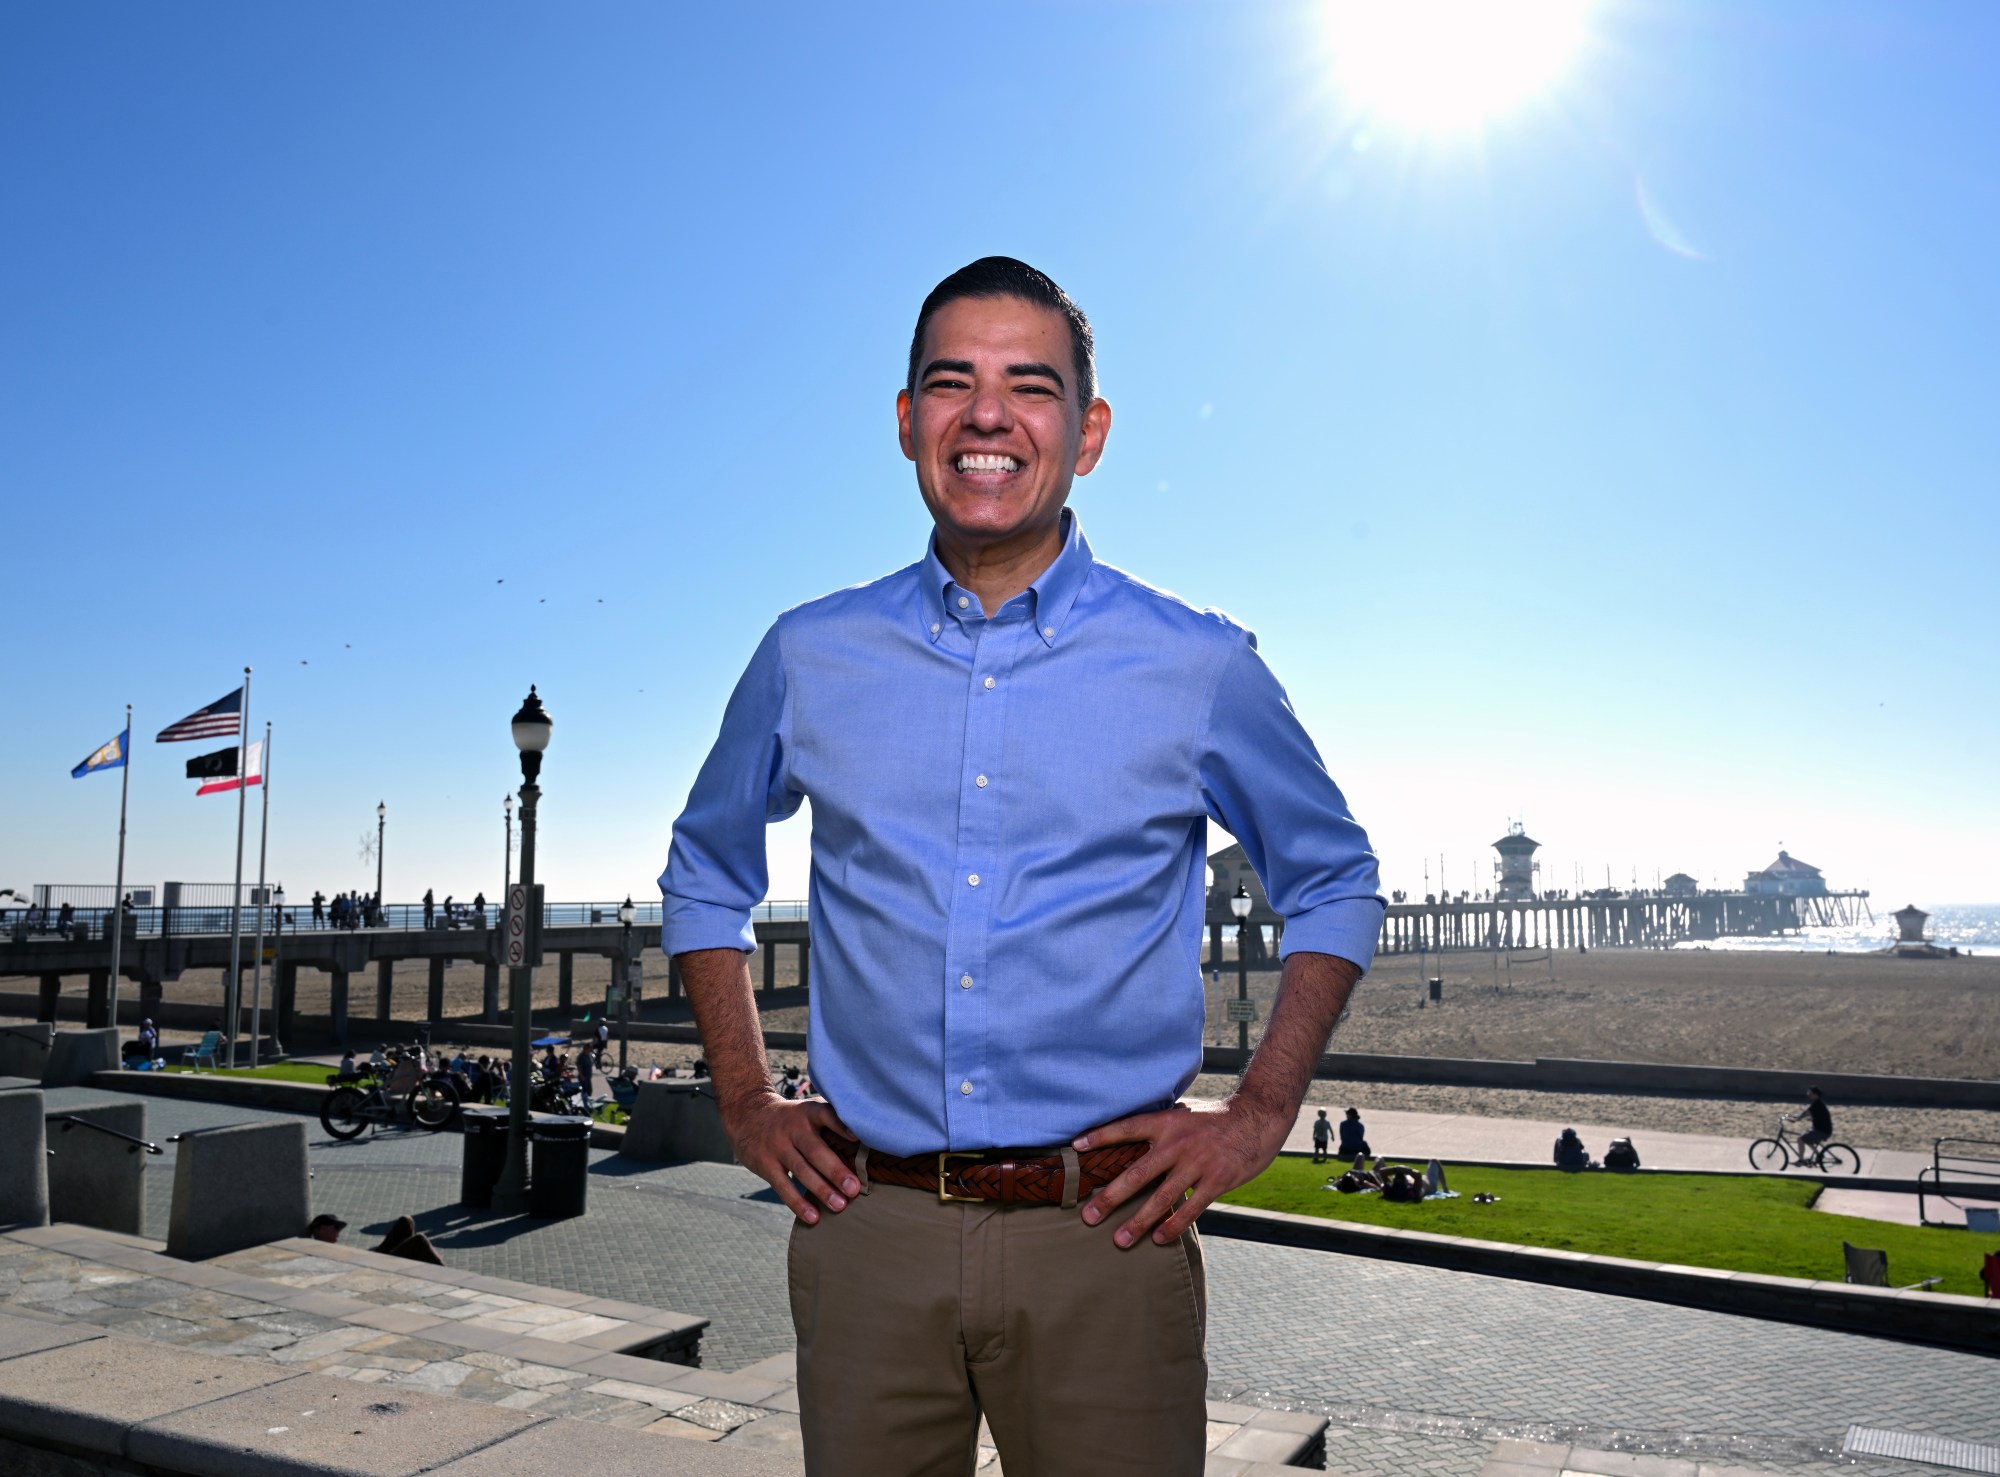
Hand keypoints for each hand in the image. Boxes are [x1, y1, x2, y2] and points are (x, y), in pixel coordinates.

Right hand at [720, 1090, 861, 1224]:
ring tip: (840, 1206)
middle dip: (836, 1171)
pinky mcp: (765, 1165)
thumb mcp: (807, 1110)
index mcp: (808, 1113)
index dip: (841, 1125)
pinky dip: (798, 1203)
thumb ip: (832, 1121)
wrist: (747, 1114)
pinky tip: (813, 1217)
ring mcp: (778, 1147)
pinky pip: (783, 1186)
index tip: (857, 1138)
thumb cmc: (791, 1118)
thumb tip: (866, 1142)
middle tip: (854, 1189)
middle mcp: (793, 1128)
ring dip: (821, 1190)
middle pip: (816, 1151)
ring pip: (801, 1170)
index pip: (825, 1114)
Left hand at [1073, 1095, 1290, 1247]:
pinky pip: (1191, 1208)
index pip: (1127, 1127)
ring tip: (1119, 1240)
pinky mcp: (1216, 1180)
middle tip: (1088, 1216)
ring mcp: (1197, 1163)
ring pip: (1161, 1198)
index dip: (1101, 1136)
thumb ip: (1161, 1125)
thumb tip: (1132, 1134)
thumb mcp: (1185, 1113)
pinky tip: (1158, 1239)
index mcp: (1167, 1122)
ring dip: (1138, 1221)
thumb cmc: (1217, 1117)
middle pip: (1137, 1173)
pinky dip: (1173, 1226)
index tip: (1075, 1147)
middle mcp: (1177, 1142)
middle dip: (1110, 1197)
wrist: (1259, 1117)